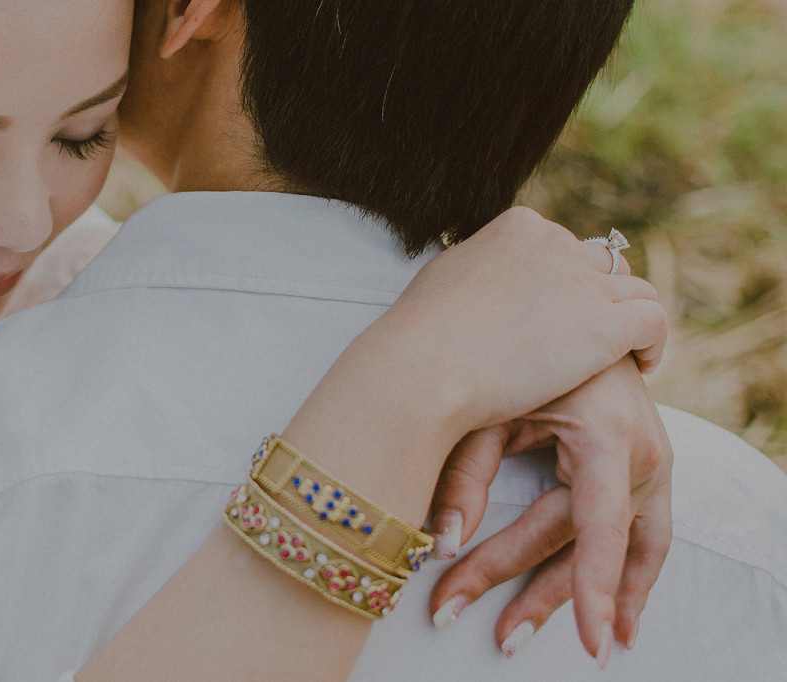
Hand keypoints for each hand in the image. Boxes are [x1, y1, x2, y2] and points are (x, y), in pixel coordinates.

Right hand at [281, 207, 666, 528]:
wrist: (422, 370)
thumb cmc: (420, 338)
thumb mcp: (446, 279)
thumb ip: (480, 270)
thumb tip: (489, 280)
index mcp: (518, 227)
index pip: (563, 247)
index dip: (567, 285)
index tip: (560, 318)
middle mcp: (555, 242)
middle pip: (600, 267)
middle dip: (598, 301)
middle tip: (590, 340)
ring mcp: (581, 282)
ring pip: (635, 291)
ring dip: (631, 321)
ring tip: (626, 355)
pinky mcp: (604, 324)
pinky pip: (654, 321)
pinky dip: (654, 343)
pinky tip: (642, 366)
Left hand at [426, 357, 672, 667]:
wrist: (566, 314)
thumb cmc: (519, 353)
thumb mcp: (489, 406)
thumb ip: (464, 473)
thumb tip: (442, 544)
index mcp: (605, 431)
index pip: (598, 527)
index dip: (589, 586)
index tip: (588, 643)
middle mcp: (641, 452)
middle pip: (585, 543)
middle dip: (532, 591)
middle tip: (482, 627)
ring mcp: (653, 460)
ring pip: (632, 551)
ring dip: (602, 599)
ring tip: (585, 648)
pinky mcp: (648, 466)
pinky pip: (651, 536)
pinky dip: (634, 577)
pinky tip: (622, 619)